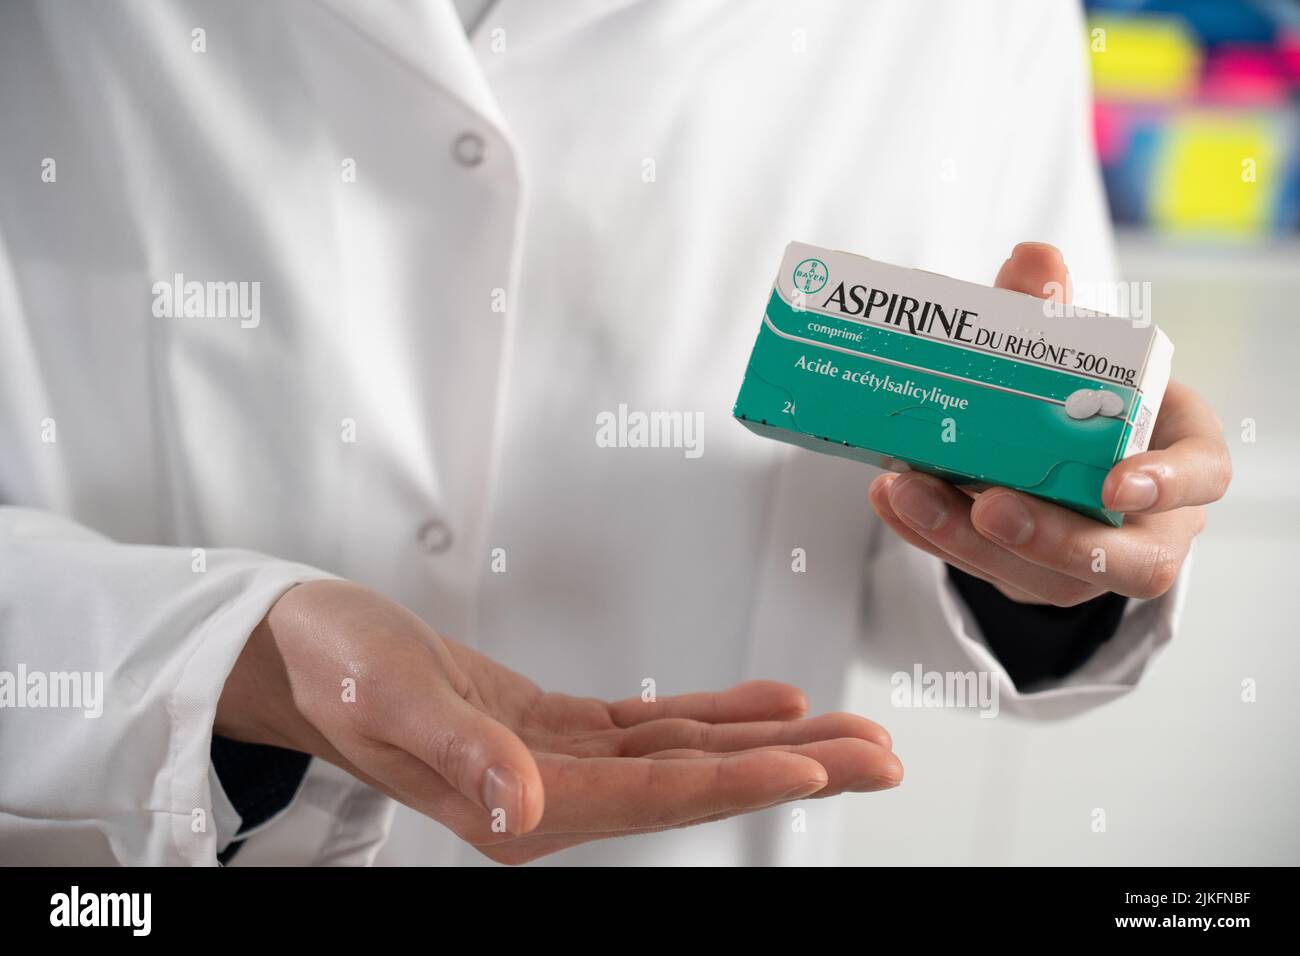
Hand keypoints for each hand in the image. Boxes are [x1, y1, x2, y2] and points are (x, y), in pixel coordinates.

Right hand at [217, 580, 901, 862]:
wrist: (306, 651)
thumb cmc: (335, 668)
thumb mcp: (385, 699)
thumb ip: (459, 754)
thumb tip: (522, 809)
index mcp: (515, 805)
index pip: (652, 795)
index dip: (737, 778)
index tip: (816, 767)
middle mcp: (548, 798)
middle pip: (694, 786)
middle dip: (793, 772)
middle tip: (879, 759)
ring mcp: (558, 767)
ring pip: (686, 757)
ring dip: (773, 744)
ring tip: (852, 737)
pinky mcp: (556, 734)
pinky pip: (653, 727)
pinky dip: (715, 715)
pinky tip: (770, 707)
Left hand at [868, 242, 1230, 605]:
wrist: (1061, 455)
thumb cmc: (1088, 400)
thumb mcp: (1077, 352)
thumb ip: (1055, 309)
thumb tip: (1032, 257)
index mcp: (1182, 459)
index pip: (1201, 478)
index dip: (1167, 485)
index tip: (1117, 484)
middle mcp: (1144, 525)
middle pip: (1117, 559)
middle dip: (1048, 537)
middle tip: (989, 503)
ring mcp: (1085, 565)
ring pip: (1037, 576)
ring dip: (964, 537)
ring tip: (907, 489)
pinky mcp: (1027, 577)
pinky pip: (980, 569)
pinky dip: (930, 534)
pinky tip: (890, 499)